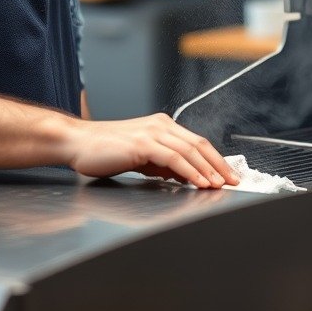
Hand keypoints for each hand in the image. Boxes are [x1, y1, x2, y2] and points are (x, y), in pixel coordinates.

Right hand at [62, 113, 239, 188]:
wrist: (77, 143)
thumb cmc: (104, 151)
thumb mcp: (140, 158)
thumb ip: (162, 164)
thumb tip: (183, 176)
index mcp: (161, 126)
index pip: (196, 142)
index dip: (215, 158)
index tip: (227, 174)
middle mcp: (160, 125)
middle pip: (199, 144)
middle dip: (219, 164)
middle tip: (234, 181)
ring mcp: (152, 133)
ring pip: (190, 151)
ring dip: (208, 170)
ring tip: (221, 185)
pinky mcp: (143, 144)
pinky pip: (174, 159)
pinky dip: (190, 171)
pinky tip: (199, 182)